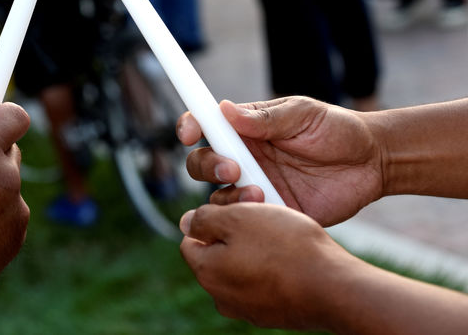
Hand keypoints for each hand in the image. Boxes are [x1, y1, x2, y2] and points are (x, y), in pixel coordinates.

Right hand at [177, 96, 383, 225]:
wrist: (374, 164)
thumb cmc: (338, 130)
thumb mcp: (303, 115)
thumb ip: (266, 117)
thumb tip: (225, 109)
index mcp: (246, 129)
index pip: (205, 125)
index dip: (190, 127)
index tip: (191, 133)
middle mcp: (244, 158)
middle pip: (201, 163)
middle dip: (207, 166)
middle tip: (232, 169)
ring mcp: (255, 187)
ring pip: (217, 196)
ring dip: (227, 194)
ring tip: (258, 191)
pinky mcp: (271, 213)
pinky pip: (245, 220)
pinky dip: (247, 216)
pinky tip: (269, 207)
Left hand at [179, 203, 358, 329]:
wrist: (335, 287)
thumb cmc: (286, 247)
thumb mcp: (238, 217)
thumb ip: (205, 219)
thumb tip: (186, 222)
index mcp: (206, 271)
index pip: (190, 240)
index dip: (210, 218)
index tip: (234, 207)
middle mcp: (221, 296)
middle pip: (216, 254)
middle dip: (234, 231)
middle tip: (260, 214)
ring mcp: (249, 309)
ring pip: (241, 267)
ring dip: (255, 247)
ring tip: (281, 232)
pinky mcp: (274, 314)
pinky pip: (265, 282)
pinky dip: (273, 267)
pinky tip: (293, 255)